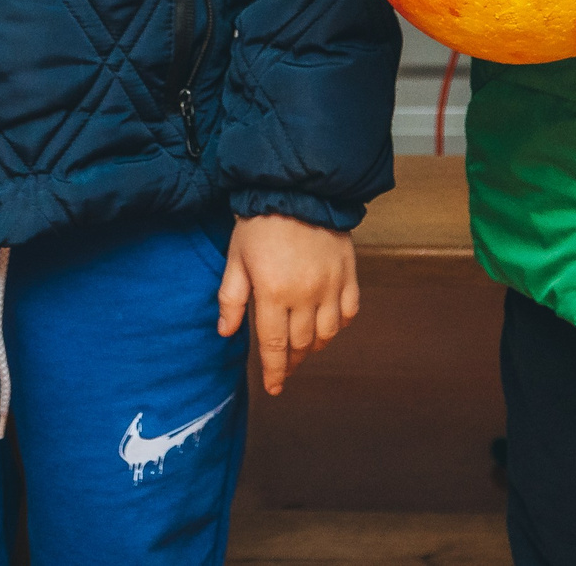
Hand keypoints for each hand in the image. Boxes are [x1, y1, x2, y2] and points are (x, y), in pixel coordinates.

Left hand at [215, 214, 358, 396]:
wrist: (297, 187)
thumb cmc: (260, 222)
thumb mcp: (235, 258)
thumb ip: (231, 298)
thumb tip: (227, 332)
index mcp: (273, 294)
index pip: (275, 347)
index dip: (274, 372)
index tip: (273, 388)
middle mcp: (306, 295)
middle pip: (301, 344)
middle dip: (291, 361)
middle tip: (283, 366)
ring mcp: (331, 285)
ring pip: (328, 333)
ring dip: (314, 346)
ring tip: (303, 348)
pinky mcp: (348, 273)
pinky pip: (349, 311)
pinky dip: (339, 324)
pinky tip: (328, 324)